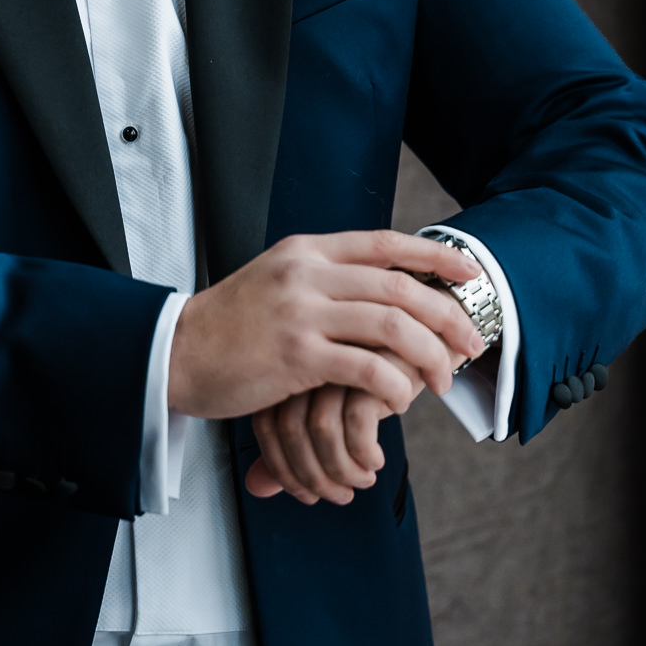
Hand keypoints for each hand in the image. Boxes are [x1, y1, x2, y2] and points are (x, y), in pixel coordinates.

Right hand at [168, 229, 482, 422]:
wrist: (175, 353)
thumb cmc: (230, 326)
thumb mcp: (276, 281)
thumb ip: (322, 278)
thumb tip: (379, 288)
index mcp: (306, 250)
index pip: (385, 242)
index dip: (435, 256)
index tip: (469, 273)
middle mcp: (307, 272)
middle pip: (400, 285)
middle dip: (446, 315)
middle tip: (470, 343)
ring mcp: (301, 311)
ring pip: (392, 325)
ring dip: (430, 355)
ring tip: (441, 381)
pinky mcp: (295, 355)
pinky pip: (366, 368)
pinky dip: (394, 386)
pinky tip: (399, 402)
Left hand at [246, 372, 415, 505]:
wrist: (424, 337)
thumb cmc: (373, 373)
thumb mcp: (329, 406)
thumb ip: (291, 443)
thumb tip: (256, 487)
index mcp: (288, 362)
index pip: (266, 424)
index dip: (281, 467)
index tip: (305, 493)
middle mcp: (306, 356)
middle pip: (290, 430)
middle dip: (313, 477)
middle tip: (340, 496)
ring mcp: (337, 356)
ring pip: (322, 430)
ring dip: (344, 471)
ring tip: (364, 479)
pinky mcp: (373, 362)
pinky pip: (357, 424)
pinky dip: (366, 454)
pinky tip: (376, 460)